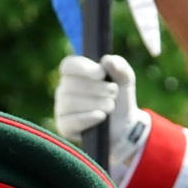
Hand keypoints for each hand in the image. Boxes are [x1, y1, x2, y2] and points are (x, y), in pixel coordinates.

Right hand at [54, 54, 151, 183]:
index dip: (83, 68)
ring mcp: (62, 108)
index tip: (101, 73)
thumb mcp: (125, 79)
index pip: (68, 65)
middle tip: (113, 93)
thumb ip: (119, 66)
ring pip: (71, 102)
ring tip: (110, 106)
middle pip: (72, 84)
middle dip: (97, 88)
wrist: (124, 126)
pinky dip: (88, 118)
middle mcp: (64, 89)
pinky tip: (101, 116)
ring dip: (96, 104)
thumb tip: (106, 60)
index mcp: (75, 73)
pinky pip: (70, 121)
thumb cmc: (120, 99)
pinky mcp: (64, 127)